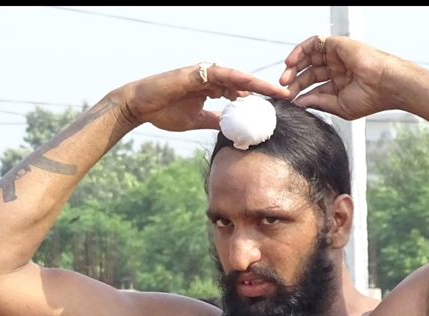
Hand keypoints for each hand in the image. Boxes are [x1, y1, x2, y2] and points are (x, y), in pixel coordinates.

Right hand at [116, 64, 289, 132]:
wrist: (141, 106)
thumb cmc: (165, 112)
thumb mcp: (196, 121)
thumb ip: (214, 121)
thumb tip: (231, 130)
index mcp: (212, 88)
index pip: (242, 91)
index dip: (260, 98)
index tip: (277, 106)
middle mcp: (211, 77)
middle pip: (245, 82)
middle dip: (266, 88)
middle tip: (288, 96)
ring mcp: (205, 73)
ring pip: (237, 76)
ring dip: (258, 83)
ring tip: (277, 91)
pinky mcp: (196, 72)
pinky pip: (222, 74)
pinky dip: (238, 80)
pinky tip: (253, 87)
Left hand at [280, 35, 401, 120]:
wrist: (386, 84)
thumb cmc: (371, 98)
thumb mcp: (339, 106)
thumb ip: (319, 102)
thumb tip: (299, 102)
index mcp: (339, 85)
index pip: (313, 87)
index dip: (299, 93)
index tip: (288, 100)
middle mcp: (336, 70)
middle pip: (308, 73)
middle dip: (294, 81)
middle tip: (283, 90)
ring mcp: (336, 57)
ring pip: (308, 57)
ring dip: (294, 66)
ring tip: (284, 79)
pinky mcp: (336, 45)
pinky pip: (313, 44)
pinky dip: (299, 50)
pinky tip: (290, 62)